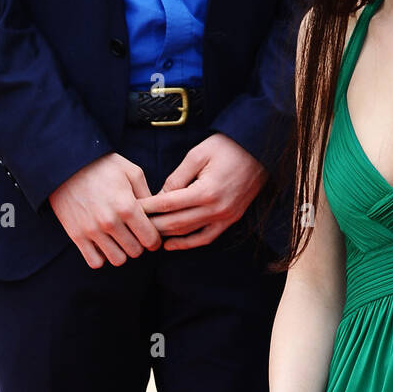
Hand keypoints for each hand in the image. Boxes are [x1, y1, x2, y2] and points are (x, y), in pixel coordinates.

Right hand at [48, 152, 161, 268]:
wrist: (67, 164)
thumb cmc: (103, 166)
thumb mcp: (132, 172)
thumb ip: (148, 194)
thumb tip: (157, 213)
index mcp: (127, 207)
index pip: (150, 239)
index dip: (155, 240)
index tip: (152, 235)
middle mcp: (110, 222)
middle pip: (135, 252)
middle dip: (139, 245)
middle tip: (135, 235)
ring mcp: (92, 231)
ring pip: (117, 260)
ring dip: (122, 252)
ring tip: (119, 240)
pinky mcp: (76, 235)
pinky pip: (95, 262)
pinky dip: (102, 257)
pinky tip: (104, 244)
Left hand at [139, 133, 268, 250]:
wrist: (261, 150)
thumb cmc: (228, 147)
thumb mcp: (198, 155)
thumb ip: (178, 177)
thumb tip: (160, 196)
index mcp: (206, 191)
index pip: (168, 204)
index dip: (148, 207)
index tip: (131, 207)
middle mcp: (216, 208)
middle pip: (175, 223)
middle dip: (152, 224)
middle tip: (133, 224)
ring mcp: (226, 217)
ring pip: (189, 233)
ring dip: (166, 236)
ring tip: (147, 234)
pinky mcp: (232, 219)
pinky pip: (207, 237)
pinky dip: (188, 243)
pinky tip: (172, 244)